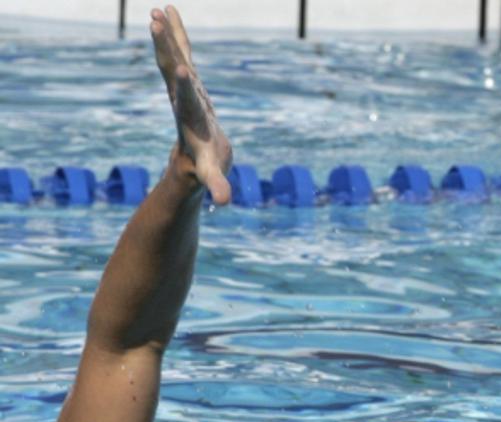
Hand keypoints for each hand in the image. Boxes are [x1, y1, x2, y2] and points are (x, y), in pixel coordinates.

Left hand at [150, 6, 231, 202]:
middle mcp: (181, 98)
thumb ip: (216, 185)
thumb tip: (224, 202)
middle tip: (154, 22)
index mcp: (189, 118)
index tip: (180, 67)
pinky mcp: (187, 81)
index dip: (183, 86)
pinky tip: (169, 11)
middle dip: (165, 48)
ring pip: (172, 56)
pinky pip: (181, 51)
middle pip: (171, 70)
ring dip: (165, 34)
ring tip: (157, 10)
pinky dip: (176, 32)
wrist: (191, 161)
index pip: (185, 100)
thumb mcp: (210, 176)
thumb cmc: (204, 167)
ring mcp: (182, 88)